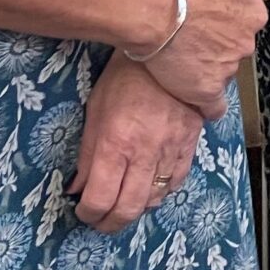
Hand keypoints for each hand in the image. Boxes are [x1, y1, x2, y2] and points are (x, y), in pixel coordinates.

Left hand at [70, 55, 201, 233]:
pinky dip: (163, 191)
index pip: (99, 199)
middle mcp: (144, 151)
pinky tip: (152, 185)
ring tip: (125, 202)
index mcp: (116, 143)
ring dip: (137, 208)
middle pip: (128, 209)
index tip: (83, 210)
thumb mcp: (96, 110)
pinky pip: (178, 180)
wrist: (169, 46)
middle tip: (101, 221)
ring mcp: (171, 148)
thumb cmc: (126, 75)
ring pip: (155, 199)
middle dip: (110, 223)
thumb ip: (88, 154)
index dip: (87, 213)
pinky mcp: (190, 141)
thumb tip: (79, 187)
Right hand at [139, 0, 269, 117]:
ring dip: (208, 69)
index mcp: (253, 15)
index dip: (228, 24)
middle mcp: (245, 44)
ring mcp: (227, 68)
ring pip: (222, 73)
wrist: (157, 6)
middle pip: (235, 49)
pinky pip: (214, 106)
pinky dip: (208, 106)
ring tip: (182, 60)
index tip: (210, 22)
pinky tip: (199, 102)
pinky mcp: (205, 90)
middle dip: (219, 46)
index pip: (247, 24)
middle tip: (192, 38)